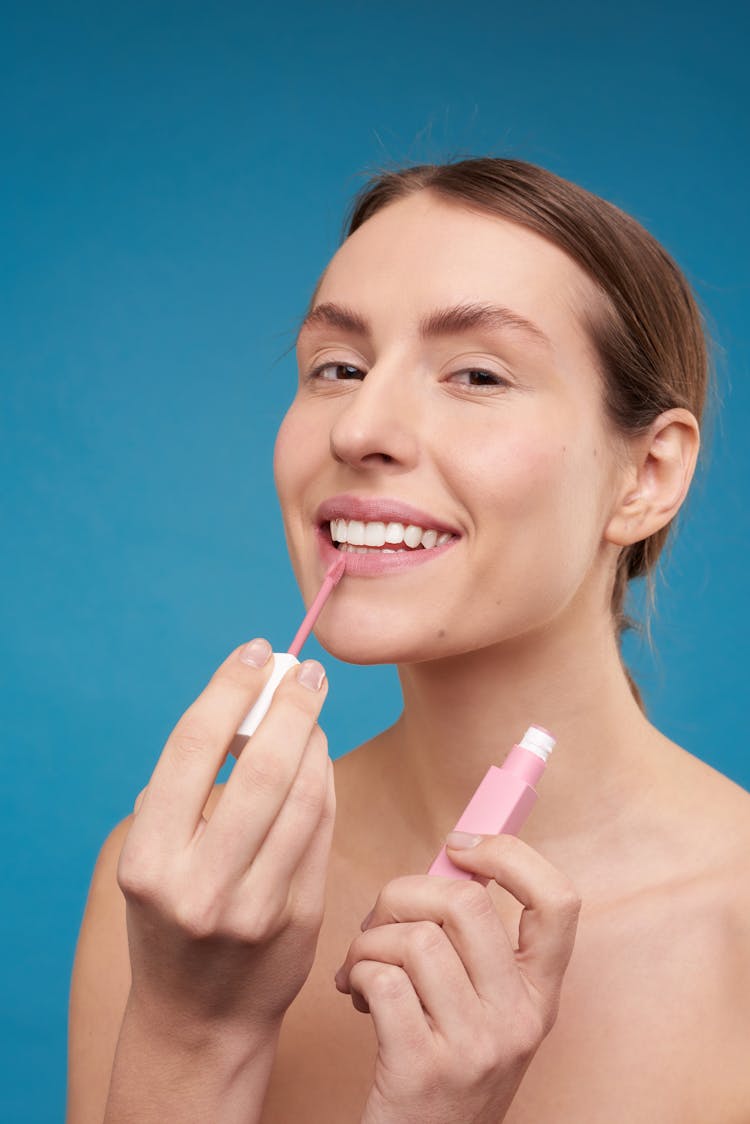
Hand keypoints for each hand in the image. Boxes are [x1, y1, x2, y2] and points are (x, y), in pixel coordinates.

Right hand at [116, 640, 335, 1048]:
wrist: (198, 1019)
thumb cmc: (172, 917)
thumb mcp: (154, 858)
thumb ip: (187, 790)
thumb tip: (246, 705)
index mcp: (150, 861)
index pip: (193, 749)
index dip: (230, 688)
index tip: (255, 653)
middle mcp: (200, 886)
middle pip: (260, 768)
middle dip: (290, 706)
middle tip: (306, 671)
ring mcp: (256, 907)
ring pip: (302, 795)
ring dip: (314, 739)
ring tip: (312, 712)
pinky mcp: (300, 918)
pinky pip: (321, 828)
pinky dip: (324, 780)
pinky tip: (318, 758)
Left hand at [334, 834, 580, 1123]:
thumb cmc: (440, 1069)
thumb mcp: (480, 1010)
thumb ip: (471, 945)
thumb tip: (445, 861)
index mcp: (540, 996)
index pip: (559, 901)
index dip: (511, 854)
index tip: (462, 845)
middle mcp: (520, 1020)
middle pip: (466, 902)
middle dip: (404, 892)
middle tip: (382, 920)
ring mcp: (477, 1047)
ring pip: (416, 938)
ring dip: (370, 940)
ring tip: (362, 967)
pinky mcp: (425, 1069)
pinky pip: (383, 978)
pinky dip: (357, 972)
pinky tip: (358, 993)